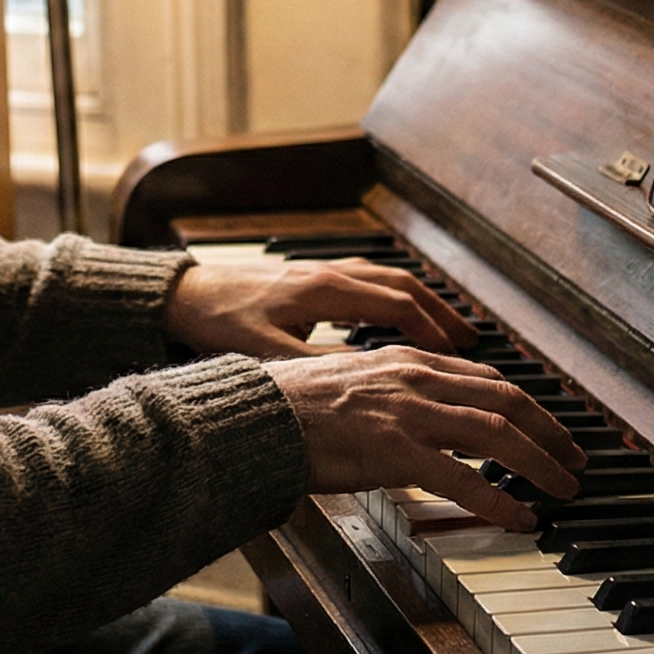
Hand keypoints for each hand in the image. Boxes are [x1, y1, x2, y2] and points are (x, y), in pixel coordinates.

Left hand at [164, 257, 479, 357]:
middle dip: (441, 313)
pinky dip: (392, 297)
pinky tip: (395, 318)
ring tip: (446, 329)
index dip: (432, 329)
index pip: (397, 305)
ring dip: (422, 302)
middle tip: (472, 341)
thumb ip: (317, 367)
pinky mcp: (307, 277)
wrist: (181, 294)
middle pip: (403, 286)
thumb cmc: (217, 322)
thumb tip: (363, 381)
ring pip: (386, 279)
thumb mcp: (267, 354)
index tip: (458, 353)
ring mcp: (320, 272)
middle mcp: (329, 274)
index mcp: (324, 290)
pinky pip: (366, 281)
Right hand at [266, 346, 585, 530]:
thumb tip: (426, 416)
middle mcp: (417, 379)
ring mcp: (409, 413)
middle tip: (574, 458)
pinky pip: (464, 478)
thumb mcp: (358, 382)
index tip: (547, 426)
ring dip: (540, 462)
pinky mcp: (396, 450)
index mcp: (410, 361)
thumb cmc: (297, 407)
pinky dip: (500, 499)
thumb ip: (397, 393)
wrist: (259, 416)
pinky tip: (521, 517)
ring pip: (497, 433)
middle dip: (550, 431)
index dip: (526, 405)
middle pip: (507, 400)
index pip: (486, 379)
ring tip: (563, 489)